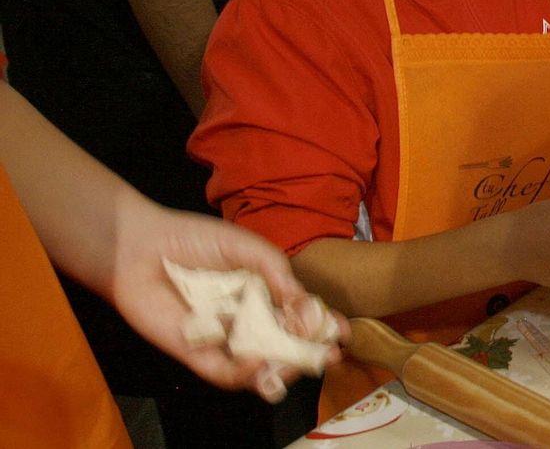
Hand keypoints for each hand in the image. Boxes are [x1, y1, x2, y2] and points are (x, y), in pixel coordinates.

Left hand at [110, 204, 346, 399]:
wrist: (142, 249)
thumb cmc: (195, 240)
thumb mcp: (247, 248)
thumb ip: (277, 272)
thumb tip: (305, 302)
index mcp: (265, 295)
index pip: (300, 315)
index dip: (324, 326)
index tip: (343, 332)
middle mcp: (248, 321)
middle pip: (286, 346)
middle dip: (310, 354)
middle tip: (328, 357)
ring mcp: (224, 340)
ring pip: (260, 367)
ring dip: (283, 371)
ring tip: (297, 367)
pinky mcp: (198, 355)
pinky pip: (225, 373)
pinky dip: (244, 374)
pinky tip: (256, 362)